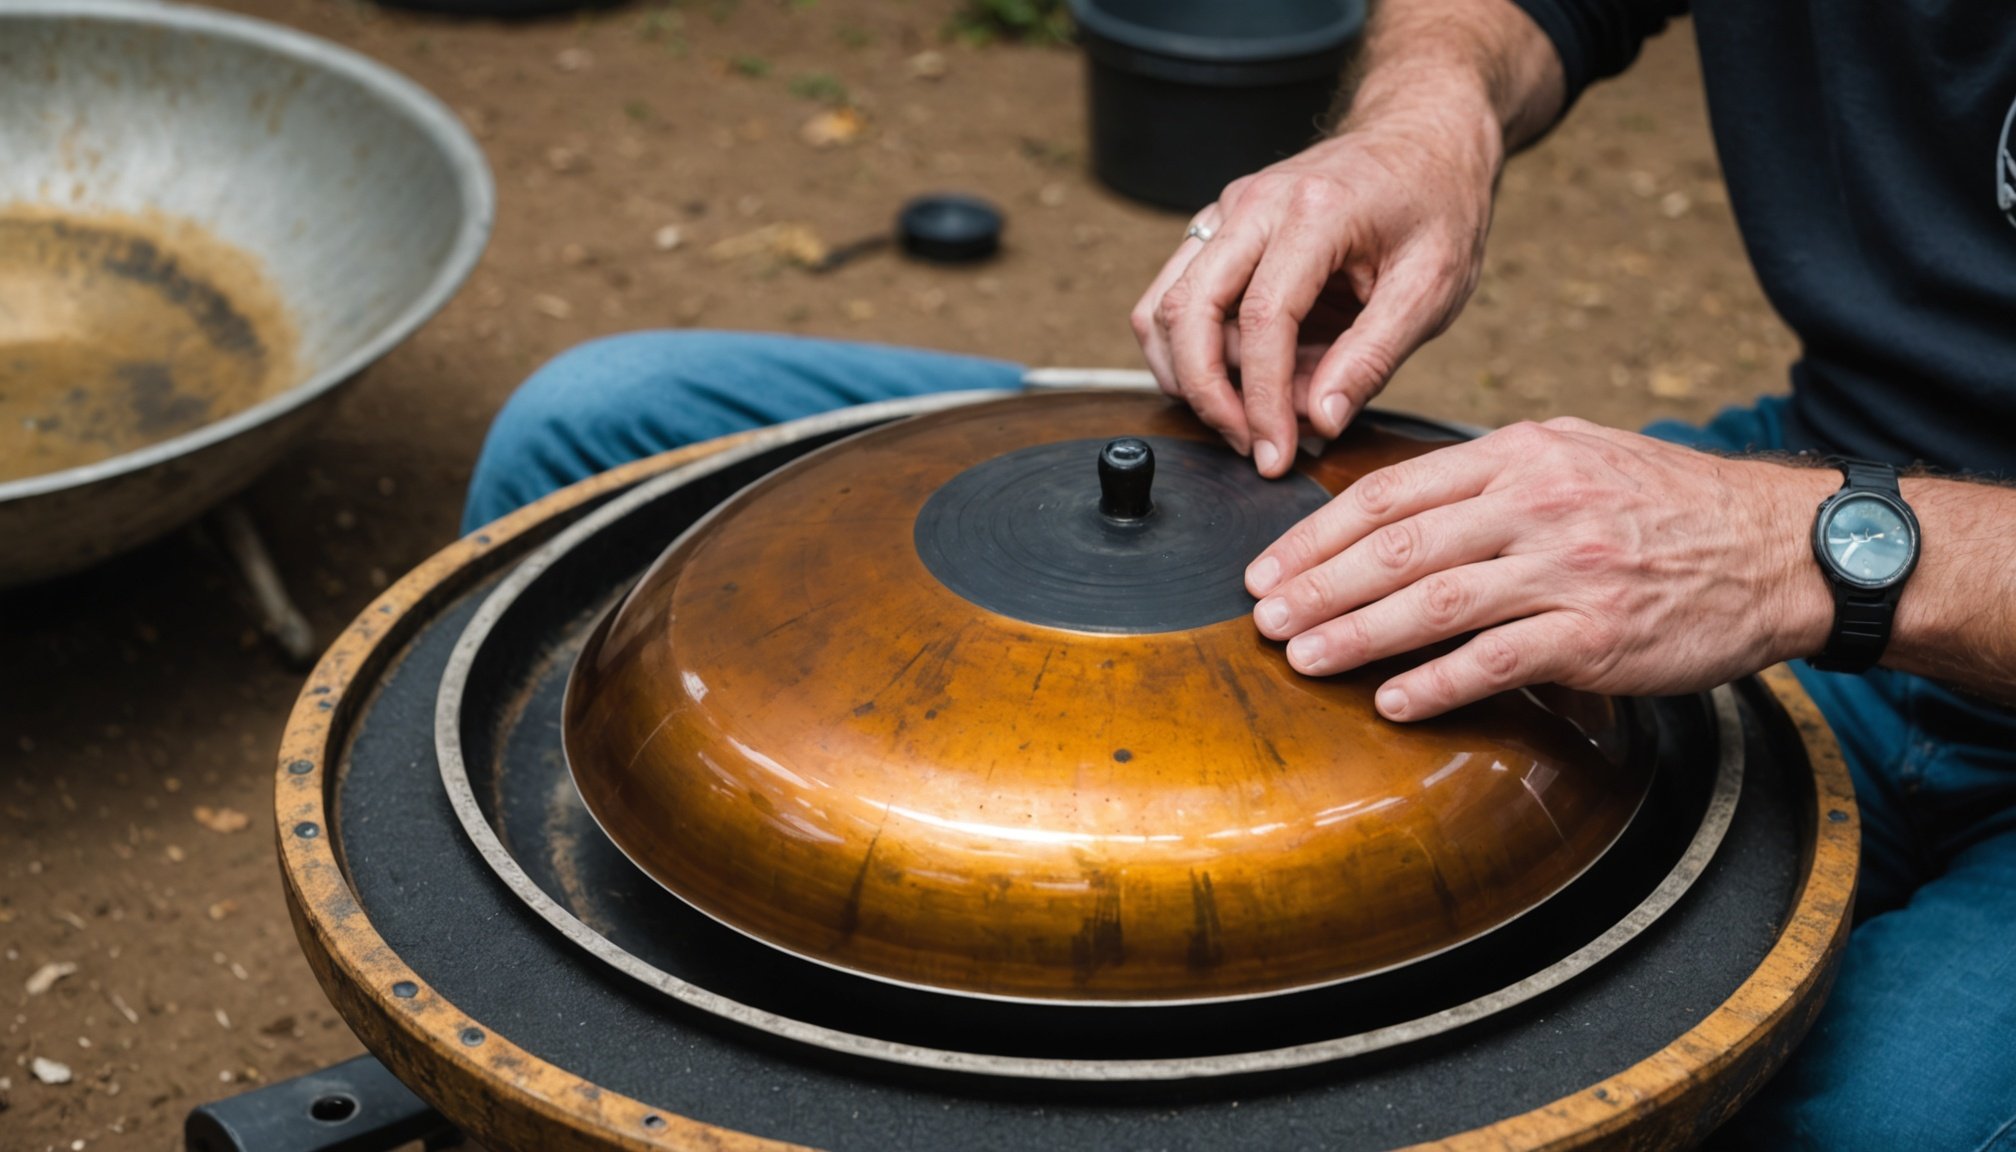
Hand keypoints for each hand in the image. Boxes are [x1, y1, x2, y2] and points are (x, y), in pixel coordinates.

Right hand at [1130, 97, 1501, 477]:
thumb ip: (1374, 356)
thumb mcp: (1434, 286)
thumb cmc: (1435, 207)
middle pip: (1186, 311)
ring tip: (1247, 416)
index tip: (1276, 455)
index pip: (1263, 319)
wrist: (1421, 139)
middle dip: (1207, 396)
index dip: (1262, 400)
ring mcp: (1226, 213)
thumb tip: (1321, 421)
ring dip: (1188, 377)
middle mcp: (1254, 203)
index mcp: (1316, 210)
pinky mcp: (1216, 229)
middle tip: (1249, 445)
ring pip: (1161, 308)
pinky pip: (1170, 298)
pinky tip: (1231, 381)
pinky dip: (1185, 351)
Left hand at [1244, 418, 1838, 719]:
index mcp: (1520, 454)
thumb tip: (1392, 510)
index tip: (1268, 568)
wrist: (1778, 548)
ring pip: (1434, 602)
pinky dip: (1437, 683)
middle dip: (1316, 587)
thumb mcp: (1575, 455)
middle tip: (1262, 620)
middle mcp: (1537, 504)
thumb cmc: (1666, 505)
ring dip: (1356, 635)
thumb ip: (1488, 477)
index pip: (1391, 493)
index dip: (1317, 535)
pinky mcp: (1598, 633)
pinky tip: (1391, 701)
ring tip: (1303, 658)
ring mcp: (1568, 569)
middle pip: (1399, 547)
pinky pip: (1498, 660)